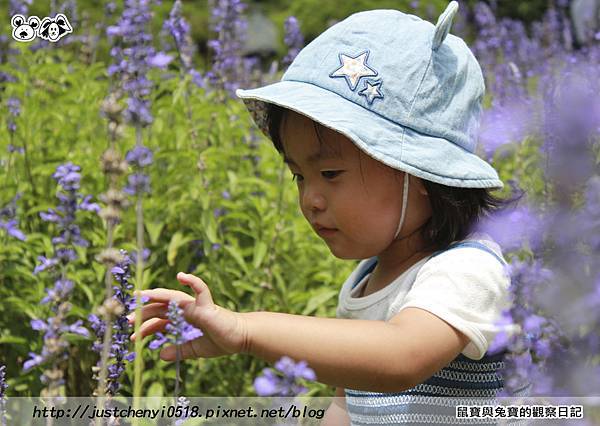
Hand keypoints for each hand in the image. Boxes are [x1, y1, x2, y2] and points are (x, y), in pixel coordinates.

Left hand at [129, 272, 248, 360]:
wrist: (242, 339)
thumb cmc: (223, 340)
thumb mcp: (196, 349)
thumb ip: (180, 350)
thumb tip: (161, 355)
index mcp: (185, 318)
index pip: (160, 319)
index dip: (146, 327)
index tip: (133, 337)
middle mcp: (188, 309)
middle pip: (161, 307)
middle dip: (143, 312)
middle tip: (125, 320)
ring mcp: (197, 305)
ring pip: (172, 296)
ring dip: (155, 295)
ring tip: (139, 295)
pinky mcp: (207, 305)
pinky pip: (200, 290)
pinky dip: (192, 281)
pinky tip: (181, 276)